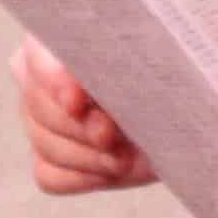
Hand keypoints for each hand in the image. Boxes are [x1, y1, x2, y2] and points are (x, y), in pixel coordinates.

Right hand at [16, 41, 156, 195]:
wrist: (181, 109)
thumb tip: (100, 95)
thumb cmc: (164, 71)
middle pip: (38, 106)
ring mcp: (37, 122)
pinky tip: (114, 169)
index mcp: (54, 41)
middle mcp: (36, 80)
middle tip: (112, 134)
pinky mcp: (47, 160)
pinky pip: (51, 175)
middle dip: (79, 126)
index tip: (78, 101)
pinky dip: (85, 175)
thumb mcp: (151, 58)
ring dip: (89, 155)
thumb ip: (124, 62)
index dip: (55, 81)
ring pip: (45, 143)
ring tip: (125, 157)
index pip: (36, 58)